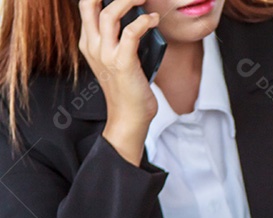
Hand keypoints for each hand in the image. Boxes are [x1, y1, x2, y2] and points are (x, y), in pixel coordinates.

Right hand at [78, 0, 159, 164]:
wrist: (129, 117)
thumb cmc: (129, 88)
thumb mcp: (118, 59)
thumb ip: (121, 40)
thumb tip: (138, 19)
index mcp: (89, 43)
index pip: (86, 8)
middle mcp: (93, 46)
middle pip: (89, 5)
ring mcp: (105, 54)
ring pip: (109, 14)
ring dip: (128, 1)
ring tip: (143, 0)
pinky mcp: (123, 63)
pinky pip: (131, 33)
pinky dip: (144, 22)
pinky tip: (153, 20)